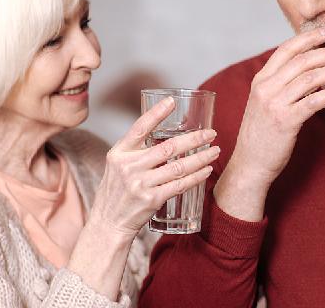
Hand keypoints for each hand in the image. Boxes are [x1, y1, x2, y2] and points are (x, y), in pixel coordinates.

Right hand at [87, 96, 219, 238]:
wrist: (108, 222)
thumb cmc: (117, 191)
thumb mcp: (118, 165)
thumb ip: (136, 150)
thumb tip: (165, 135)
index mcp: (119, 153)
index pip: (139, 128)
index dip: (156, 114)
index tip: (172, 101)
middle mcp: (129, 166)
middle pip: (167, 148)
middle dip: (194, 139)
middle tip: (211, 133)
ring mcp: (140, 184)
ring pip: (178, 167)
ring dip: (201, 158)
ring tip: (215, 150)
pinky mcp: (152, 200)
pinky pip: (180, 185)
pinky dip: (196, 176)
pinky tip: (207, 170)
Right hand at [215, 27, 324, 219]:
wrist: (250, 163)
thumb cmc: (262, 133)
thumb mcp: (265, 102)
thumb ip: (282, 84)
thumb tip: (312, 68)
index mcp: (260, 80)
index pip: (286, 49)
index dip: (309, 37)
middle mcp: (266, 88)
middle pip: (302, 60)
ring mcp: (275, 104)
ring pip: (310, 77)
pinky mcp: (286, 121)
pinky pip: (314, 101)